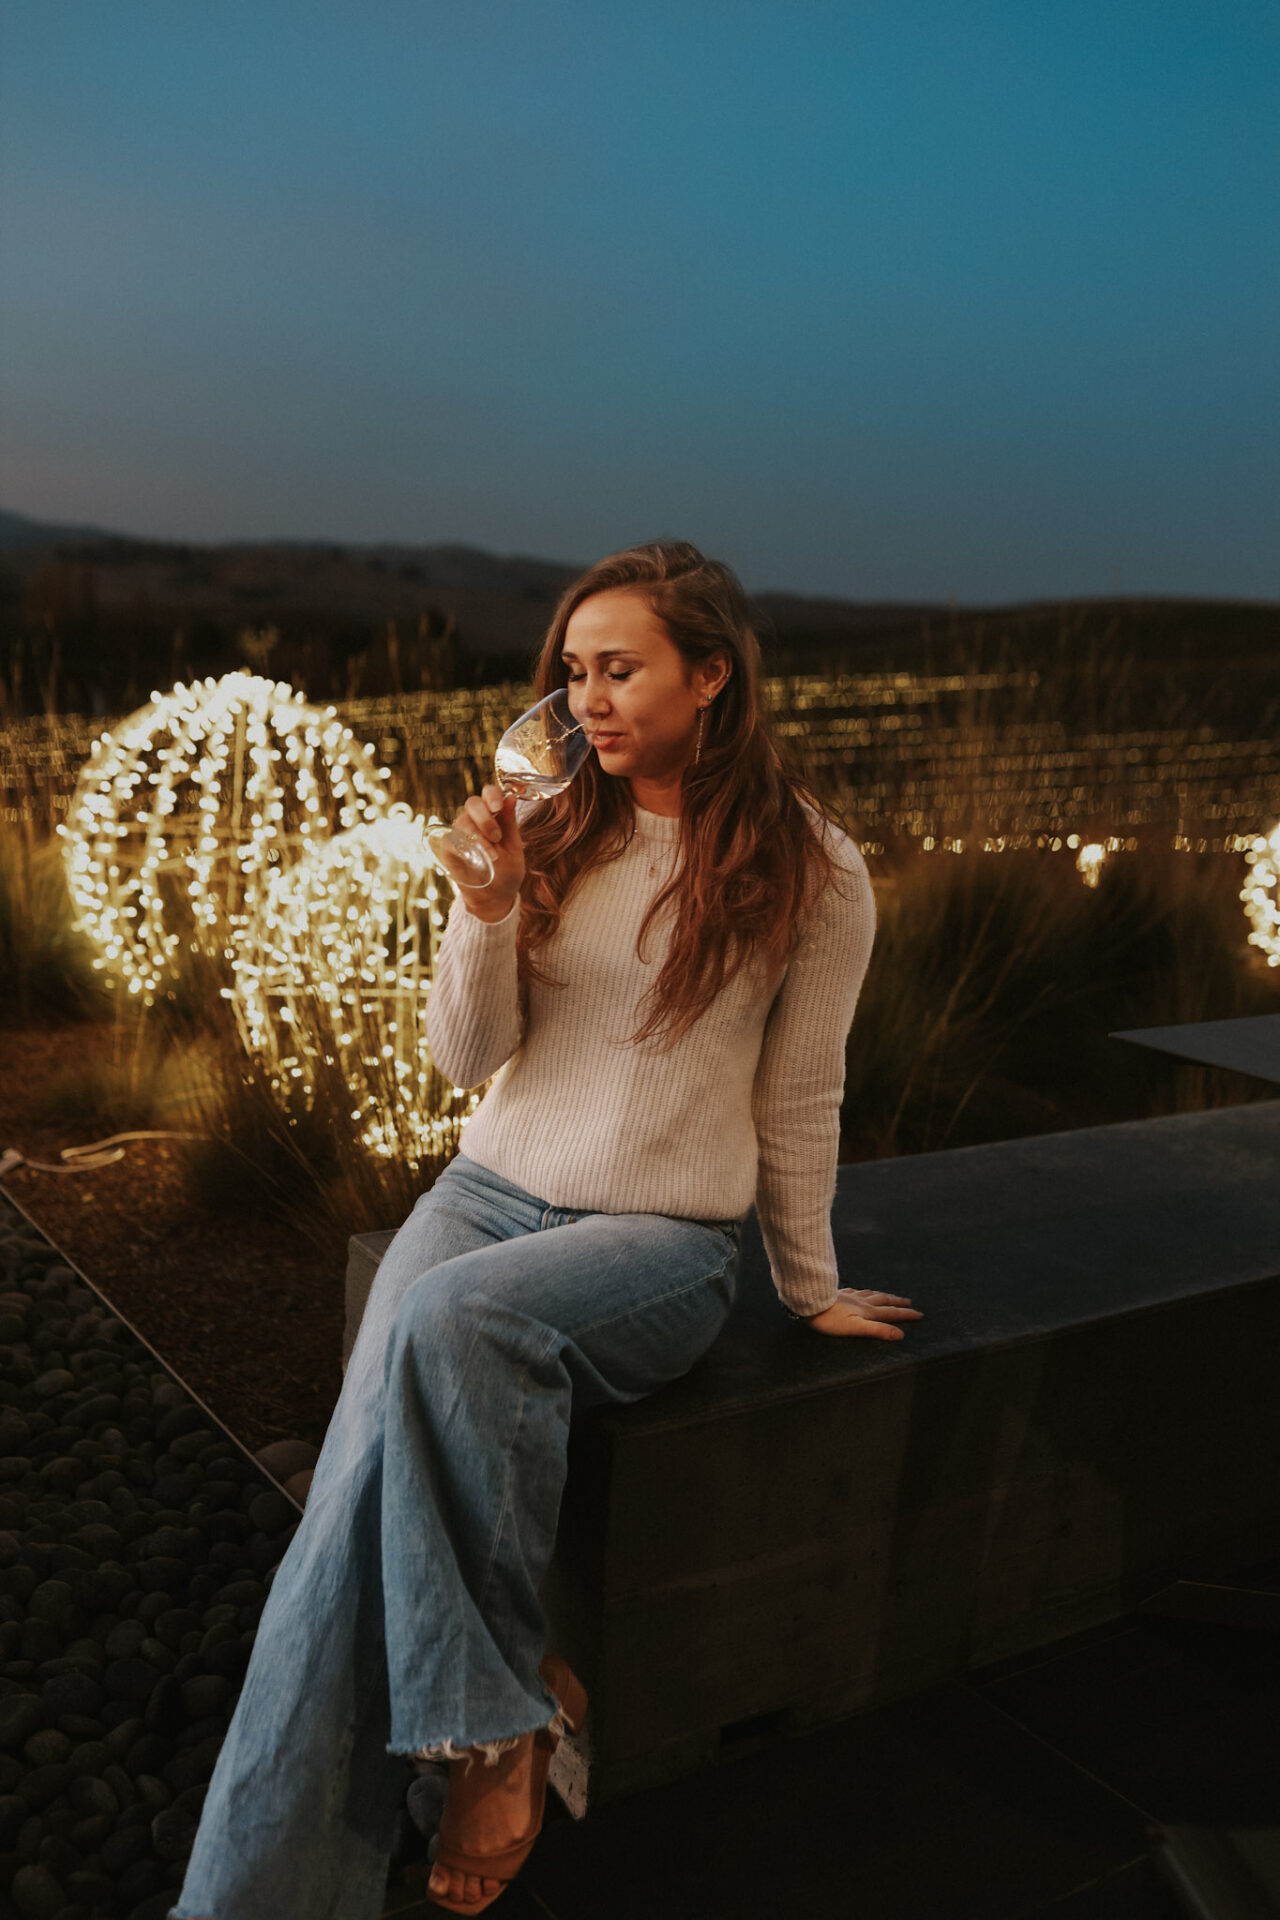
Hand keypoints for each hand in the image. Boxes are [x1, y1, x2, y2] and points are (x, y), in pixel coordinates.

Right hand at [446, 784, 525, 919]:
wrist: (495, 898)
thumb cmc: (507, 872)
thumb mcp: (514, 847)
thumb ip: (510, 824)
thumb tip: (512, 797)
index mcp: (494, 816)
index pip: (489, 793)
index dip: (492, 794)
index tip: (498, 806)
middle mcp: (475, 821)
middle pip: (472, 803)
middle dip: (485, 818)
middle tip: (496, 837)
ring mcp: (460, 833)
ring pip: (462, 821)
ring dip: (478, 838)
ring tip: (492, 857)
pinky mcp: (448, 849)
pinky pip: (451, 840)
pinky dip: (463, 847)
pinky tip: (475, 859)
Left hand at [804, 1288, 921, 1338]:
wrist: (808, 1303)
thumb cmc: (830, 1320)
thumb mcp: (856, 1328)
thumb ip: (878, 1330)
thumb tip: (900, 1334)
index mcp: (867, 1312)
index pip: (891, 1313)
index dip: (906, 1314)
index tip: (919, 1314)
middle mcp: (861, 1301)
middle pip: (884, 1300)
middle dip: (898, 1302)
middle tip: (909, 1302)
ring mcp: (850, 1296)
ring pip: (871, 1294)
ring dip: (883, 1295)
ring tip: (889, 1295)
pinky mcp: (839, 1294)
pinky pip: (856, 1290)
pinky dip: (864, 1291)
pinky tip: (860, 1291)